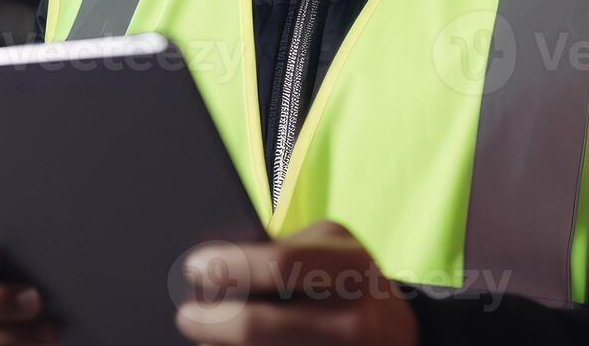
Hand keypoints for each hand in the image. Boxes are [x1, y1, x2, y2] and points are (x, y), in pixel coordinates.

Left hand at [175, 221, 418, 344]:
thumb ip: (290, 252)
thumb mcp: (337, 252)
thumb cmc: (353, 286)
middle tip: (186, 316)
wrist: (401, 339)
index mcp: (353, 268)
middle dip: (211, 321)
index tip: (194, 266)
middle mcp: (356, 320)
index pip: (280, 264)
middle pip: (260, 326)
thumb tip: (217, 266)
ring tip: (207, 337)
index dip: (229, 265)